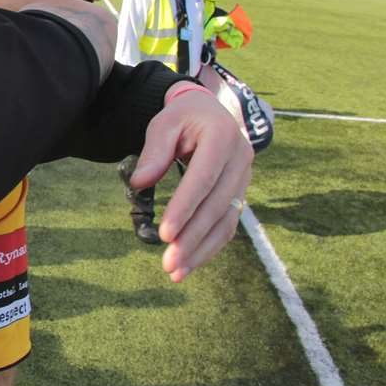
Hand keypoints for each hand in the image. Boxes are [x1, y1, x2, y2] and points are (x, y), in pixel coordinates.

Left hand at [132, 87, 252, 282]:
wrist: (209, 112)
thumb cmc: (182, 117)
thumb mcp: (164, 122)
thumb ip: (154, 150)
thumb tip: (140, 183)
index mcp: (222, 137)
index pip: (203, 178)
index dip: (185, 208)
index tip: (165, 234)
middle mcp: (241, 159)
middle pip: (217, 206)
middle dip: (192, 238)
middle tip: (168, 264)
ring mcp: (244, 178)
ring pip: (226, 221)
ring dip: (202, 250)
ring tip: (176, 273)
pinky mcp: (240, 193)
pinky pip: (228, 224)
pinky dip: (210, 246)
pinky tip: (190, 263)